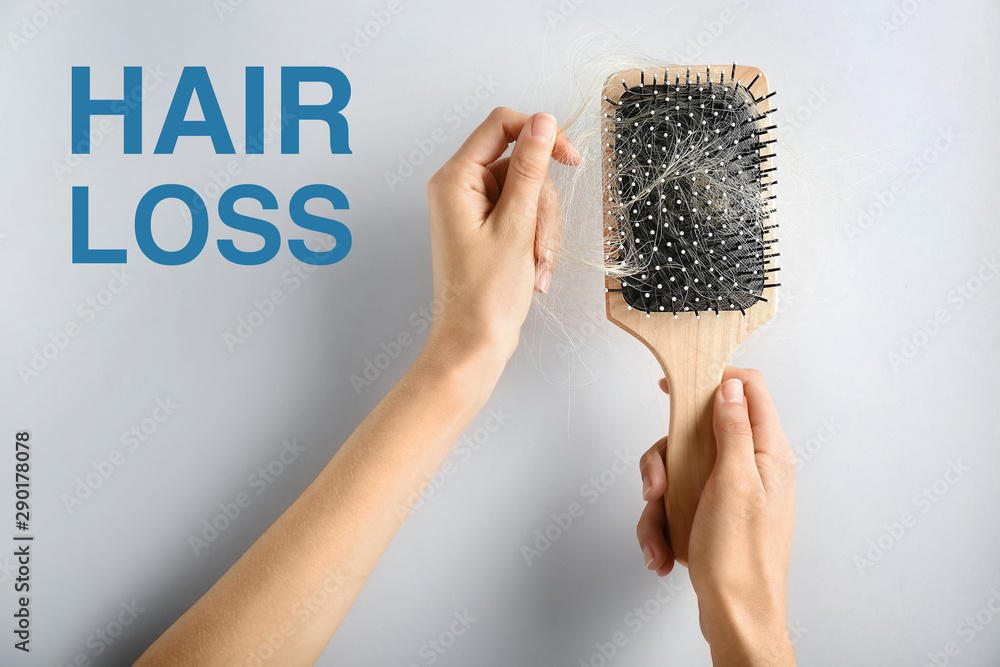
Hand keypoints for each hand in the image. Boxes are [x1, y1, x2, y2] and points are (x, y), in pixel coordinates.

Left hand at [423, 107, 579, 370]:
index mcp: (456, 180)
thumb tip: (542, 121)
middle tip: (539, 244)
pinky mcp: (489, 228)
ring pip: (530, 193)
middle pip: (522, 164)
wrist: (473, 342)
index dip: (540, 134)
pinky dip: (538, 241)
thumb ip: (529, 169)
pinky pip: (526, 216)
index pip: (501, 125)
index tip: (571, 159)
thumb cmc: (485, 295)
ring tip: (537, 266)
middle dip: (543, 204)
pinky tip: (536, 271)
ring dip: (543, 229)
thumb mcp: (516, 226)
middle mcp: (461, 188)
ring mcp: (475, 209)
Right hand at [636, 368, 796, 664]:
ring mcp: (730, 492)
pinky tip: (662, 552)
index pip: (747, 392)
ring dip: (659, 502)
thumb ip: (733, 430)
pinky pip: (676, 503)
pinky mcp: (711, 515)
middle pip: (698, 433)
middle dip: (667, 460)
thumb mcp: (735, 483)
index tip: (674, 388)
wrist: (737, 617)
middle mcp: (751, 468)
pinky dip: (662, 525)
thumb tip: (729, 388)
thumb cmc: (741, 558)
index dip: (711, 381)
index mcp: (768, 453)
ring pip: (679, 470)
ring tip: (657, 532)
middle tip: (656, 486)